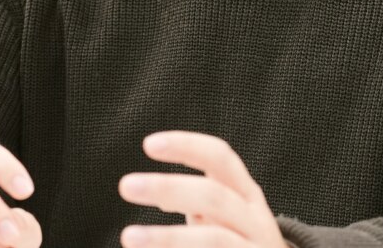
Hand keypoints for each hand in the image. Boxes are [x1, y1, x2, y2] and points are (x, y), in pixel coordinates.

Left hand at [118, 131, 284, 247]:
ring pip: (214, 239)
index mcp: (246, 195)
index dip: (187, 146)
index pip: (220, 159)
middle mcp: (256, 220)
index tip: (148, 144)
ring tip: (128, 237)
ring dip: (167, 238)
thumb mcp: (226, 216)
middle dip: (168, 188)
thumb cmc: (240, 243)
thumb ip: (194, 200)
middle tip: (125, 185)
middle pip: (213, 196)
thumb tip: (149, 190)